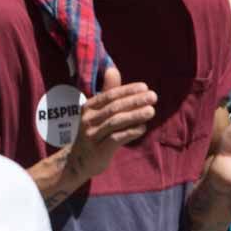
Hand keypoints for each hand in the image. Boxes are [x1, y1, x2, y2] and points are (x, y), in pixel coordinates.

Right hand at [63, 65, 156, 182]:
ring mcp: (92, 135)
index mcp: (88, 107)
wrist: (78, 160)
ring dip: (135, 115)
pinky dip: (131, 132)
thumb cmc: (93, 132)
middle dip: (135, 101)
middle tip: (153, 96)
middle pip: (114, 107)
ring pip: (116, 122)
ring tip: (151, 111)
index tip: (145, 87)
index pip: (110, 95)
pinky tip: (143, 128)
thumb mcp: (96, 112)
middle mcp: (88, 119)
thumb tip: (113, 69)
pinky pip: (117, 138)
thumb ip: (107, 92)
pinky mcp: (99, 150)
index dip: (128, 90)